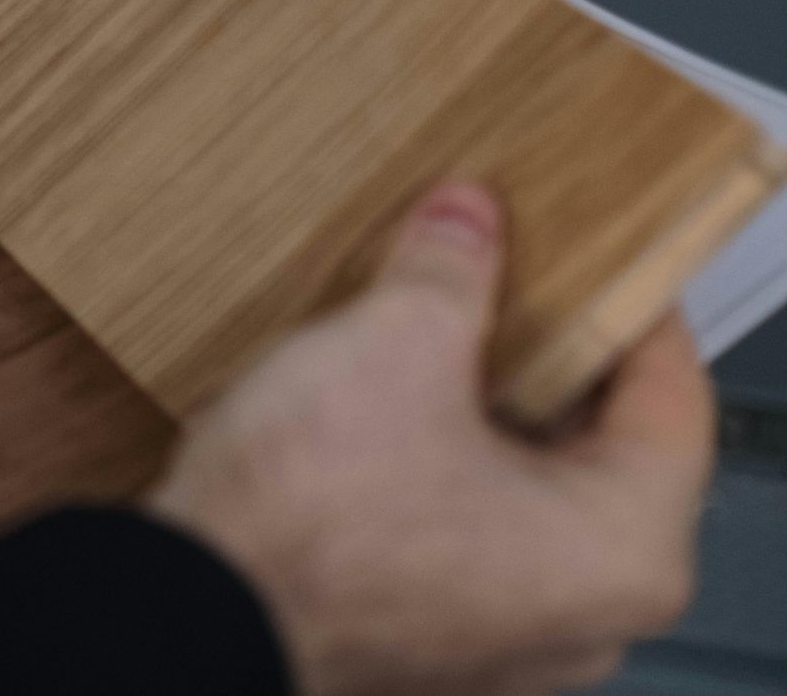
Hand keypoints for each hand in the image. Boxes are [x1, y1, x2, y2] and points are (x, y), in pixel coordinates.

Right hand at [151, 184, 712, 695]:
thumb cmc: (303, 531)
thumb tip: (464, 223)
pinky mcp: (425, 640)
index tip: (593, 254)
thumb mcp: (391, 347)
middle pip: (595, 447)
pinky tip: (372, 415)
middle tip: (495, 282)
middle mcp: (581, 615)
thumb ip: (448, 271)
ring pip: (518, 492)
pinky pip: (457, 534)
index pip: (673, 398)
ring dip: (474, 411)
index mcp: (621, 551)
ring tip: (418, 339)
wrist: (189, 615)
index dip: (627, 306)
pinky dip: (429, 469)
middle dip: (537, 355)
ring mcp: (501, 638)